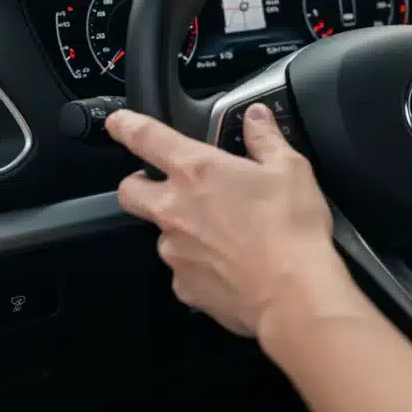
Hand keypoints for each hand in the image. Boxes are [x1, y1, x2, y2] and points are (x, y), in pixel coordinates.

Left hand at [106, 104, 367, 336]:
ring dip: (180, 228)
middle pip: (130, 191)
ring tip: (221, 232)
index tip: (118, 123)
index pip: (146, 138)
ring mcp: (175, 250)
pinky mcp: (184, 285)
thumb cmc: (291, 229)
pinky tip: (229, 264)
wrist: (293, 293)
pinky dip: (198, 264)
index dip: (127, 125)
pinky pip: (182, 269)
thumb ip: (266, 138)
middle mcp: (174, 209)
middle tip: (168, 185)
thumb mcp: (290, 169)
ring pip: (160, 233)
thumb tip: (256, 119)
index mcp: (197, 170)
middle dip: (140, 184)